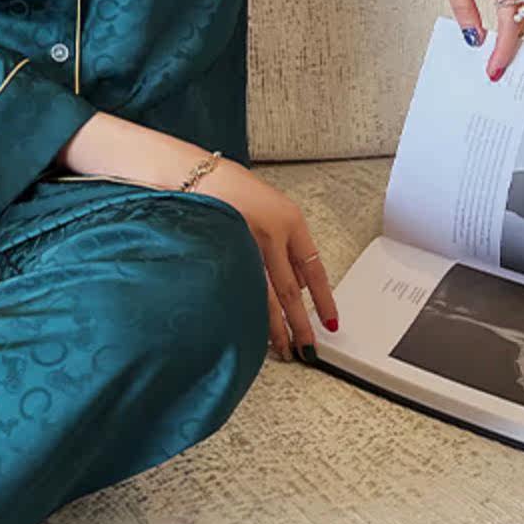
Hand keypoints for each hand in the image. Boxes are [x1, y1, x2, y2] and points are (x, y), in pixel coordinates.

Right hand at [190, 158, 338, 361]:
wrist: (193, 175)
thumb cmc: (229, 188)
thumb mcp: (270, 208)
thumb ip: (285, 244)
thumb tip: (296, 283)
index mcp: (289, 221)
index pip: (314, 268)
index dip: (324, 298)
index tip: (331, 321)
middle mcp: (272, 234)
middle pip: (291, 290)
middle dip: (300, 323)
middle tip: (307, 348)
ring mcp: (245, 245)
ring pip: (265, 296)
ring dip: (275, 326)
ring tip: (283, 348)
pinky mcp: (224, 253)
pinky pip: (241, 289)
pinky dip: (248, 310)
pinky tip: (251, 327)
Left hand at [424, 0, 523, 81]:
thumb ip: (463, 8)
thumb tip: (473, 37)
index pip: (511, 23)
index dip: (503, 51)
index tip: (494, 70)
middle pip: (520, 20)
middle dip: (509, 48)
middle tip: (494, 72)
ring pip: (520, 11)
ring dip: (510, 35)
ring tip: (494, 59)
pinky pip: (516, 0)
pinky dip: (509, 20)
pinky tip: (496, 34)